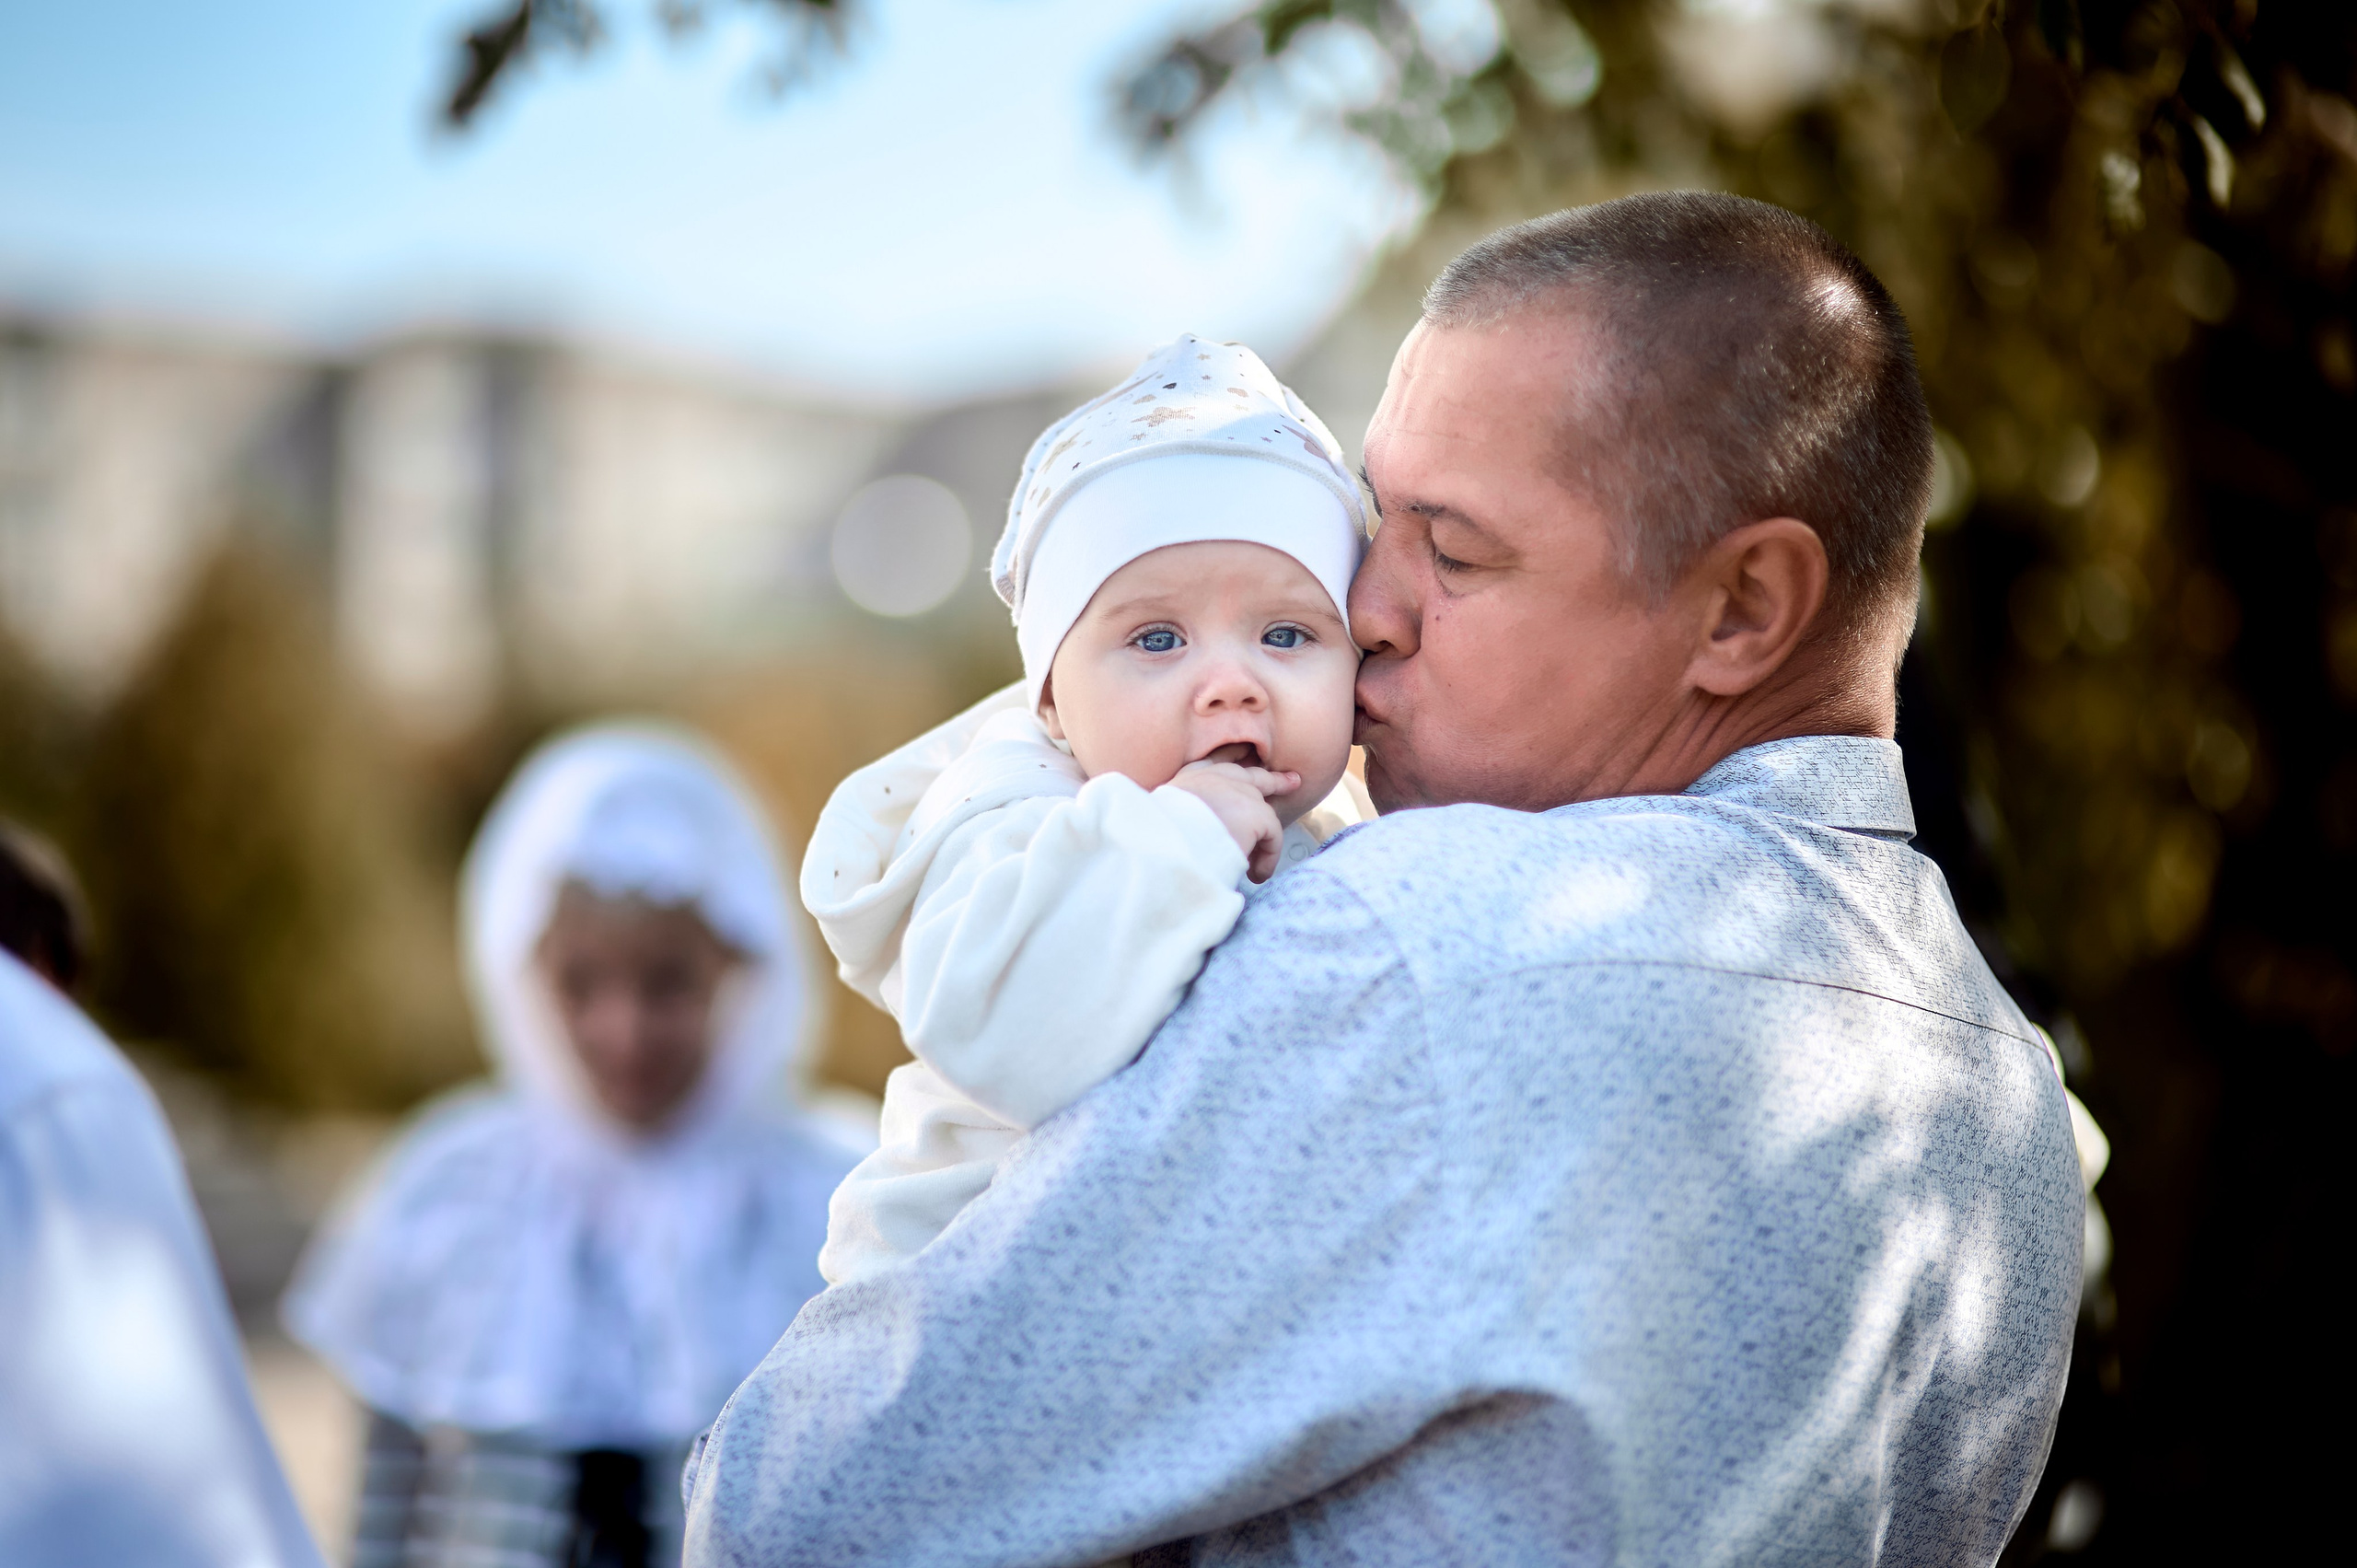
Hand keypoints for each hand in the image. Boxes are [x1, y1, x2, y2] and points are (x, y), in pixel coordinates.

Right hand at [1169, 759, 1298, 882]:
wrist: (1160, 852)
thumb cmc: (1157, 846)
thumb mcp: (1161, 822)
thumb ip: (1182, 819)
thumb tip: (1196, 838)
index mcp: (1186, 781)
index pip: (1211, 766)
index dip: (1229, 765)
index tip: (1240, 762)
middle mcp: (1212, 778)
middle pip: (1250, 776)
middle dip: (1272, 780)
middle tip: (1292, 781)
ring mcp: (1235, 792)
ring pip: (1263, 812)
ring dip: (1265, 839)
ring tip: (1260, 866)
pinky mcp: (1253, 813)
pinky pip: (1272, 835)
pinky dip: (1267, 858)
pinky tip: (1256, 876)